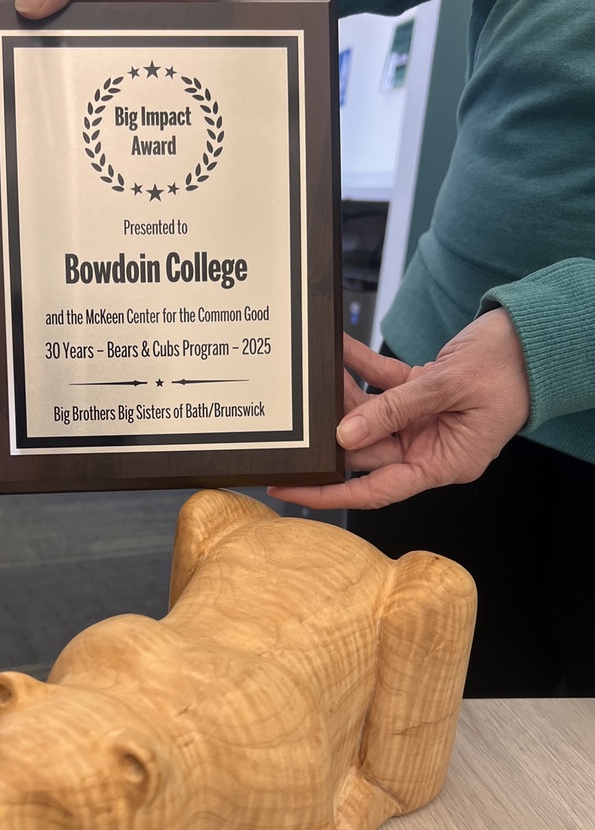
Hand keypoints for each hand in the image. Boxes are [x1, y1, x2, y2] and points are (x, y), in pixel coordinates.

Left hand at [269, 311, 530, 509]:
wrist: (536, 335)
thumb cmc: (511, 368)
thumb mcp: (450, 387)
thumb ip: (396, 408)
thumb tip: (346, 434)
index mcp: (444, 463)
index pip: (376, 490)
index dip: (332, 494)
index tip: (292, 490)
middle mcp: (430, 446)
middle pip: (367, 449)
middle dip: (330, 432)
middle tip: (292, 422)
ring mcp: (424, 420)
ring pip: (369, 413)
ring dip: (343, 393)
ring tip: (316, 372)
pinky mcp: (421, 392)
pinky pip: (382, 383)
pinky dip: (361, 366)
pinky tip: (339, 348)